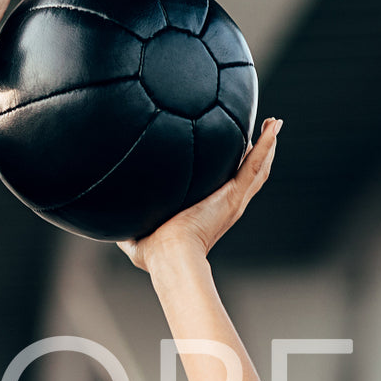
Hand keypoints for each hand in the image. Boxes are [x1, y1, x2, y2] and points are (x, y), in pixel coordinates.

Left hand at [118, 118, 282, 271]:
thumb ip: (126, 223)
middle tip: (262, 132)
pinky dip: (266, 146)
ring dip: (266, 146)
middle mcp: (226, 205)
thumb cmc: (155, 255)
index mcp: (208, 212)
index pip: (224, 186)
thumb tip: (106, 219)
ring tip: (273, 125)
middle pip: (248, 175)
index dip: (230, 171)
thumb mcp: (136, 237)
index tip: (229, 153)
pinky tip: (273, 127)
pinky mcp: (234, 195)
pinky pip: (255, 166)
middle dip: (256, 153)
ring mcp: (233, 199)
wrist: (168, 255)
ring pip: (257, 168)